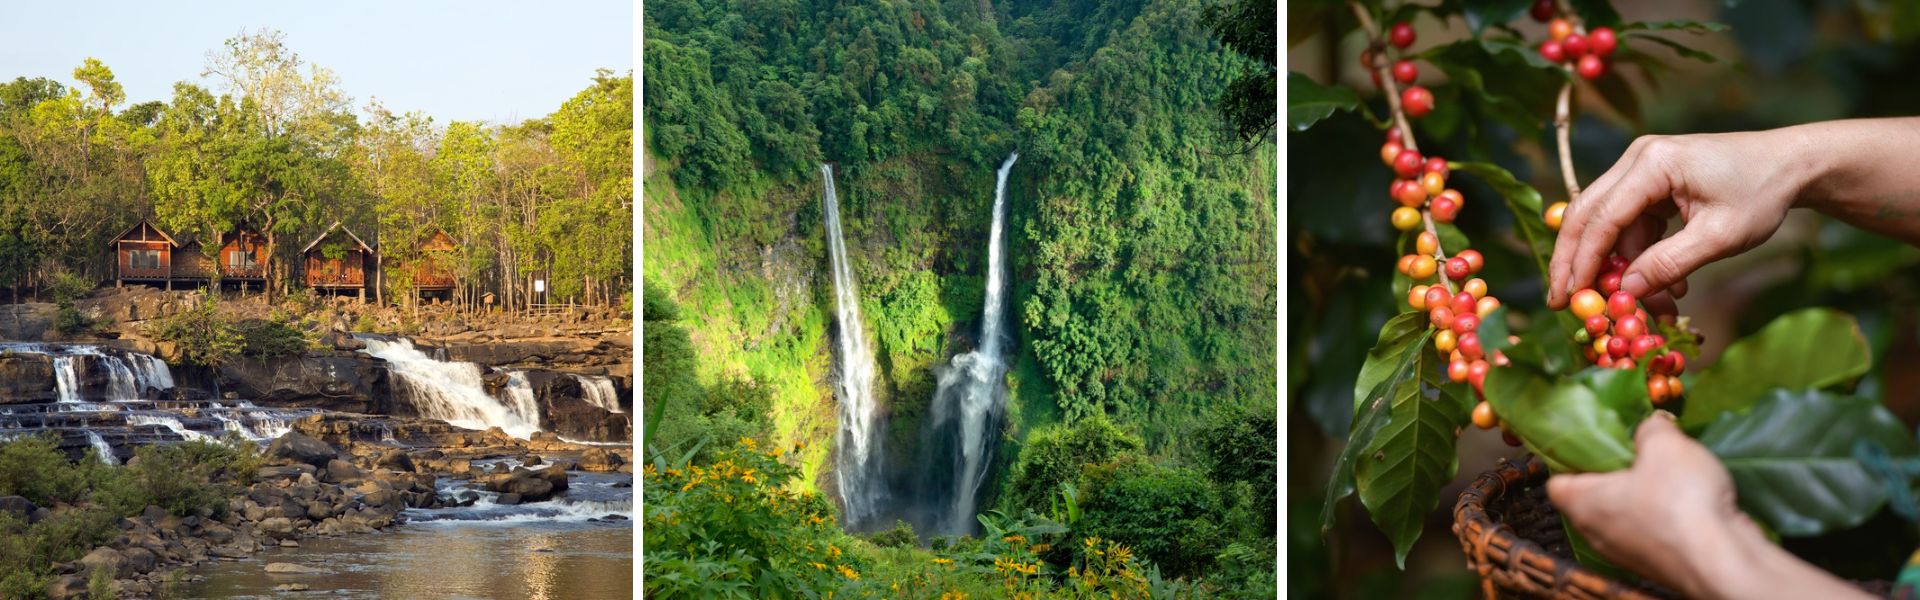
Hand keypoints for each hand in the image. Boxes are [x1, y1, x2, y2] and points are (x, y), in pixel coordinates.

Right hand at [1546, 131, 1812, 310]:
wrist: (1792, 164)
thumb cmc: (1761, 194)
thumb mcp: (1720, 236)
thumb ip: (1669, 263)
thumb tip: (1626, 292)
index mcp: (1652, 164)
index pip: (1602, 217)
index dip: (1582, 261)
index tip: (1569, 298)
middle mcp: (1637, 160)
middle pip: (1587, 214)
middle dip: (1576, 261)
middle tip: (1561, 301)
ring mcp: (1641, 169)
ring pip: (1608, 224)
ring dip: (1621, 266)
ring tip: (1650, 305)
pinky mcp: (1651, 182)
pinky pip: (1630, 224)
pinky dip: (1640, 256)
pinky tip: (1666, 283)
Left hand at [1548, 412, 1870, 599]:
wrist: (1723, 560)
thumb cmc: (1679, 498)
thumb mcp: (1664, 443)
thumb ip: (1651, 429)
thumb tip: (1651, 426)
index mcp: (1582, 504)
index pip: (1556, 483)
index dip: (1570, 461)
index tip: (1595, 443)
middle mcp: (1596, 534)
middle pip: (1592, 498)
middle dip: (1613, 474)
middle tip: (1638, 452)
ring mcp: (1626, 554)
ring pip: (1624, 517)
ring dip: (1643, 496)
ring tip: (1670, 473)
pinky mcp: (1657, 566)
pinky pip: (1653, 533)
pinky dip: (1665, 517)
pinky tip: (1690, 501)